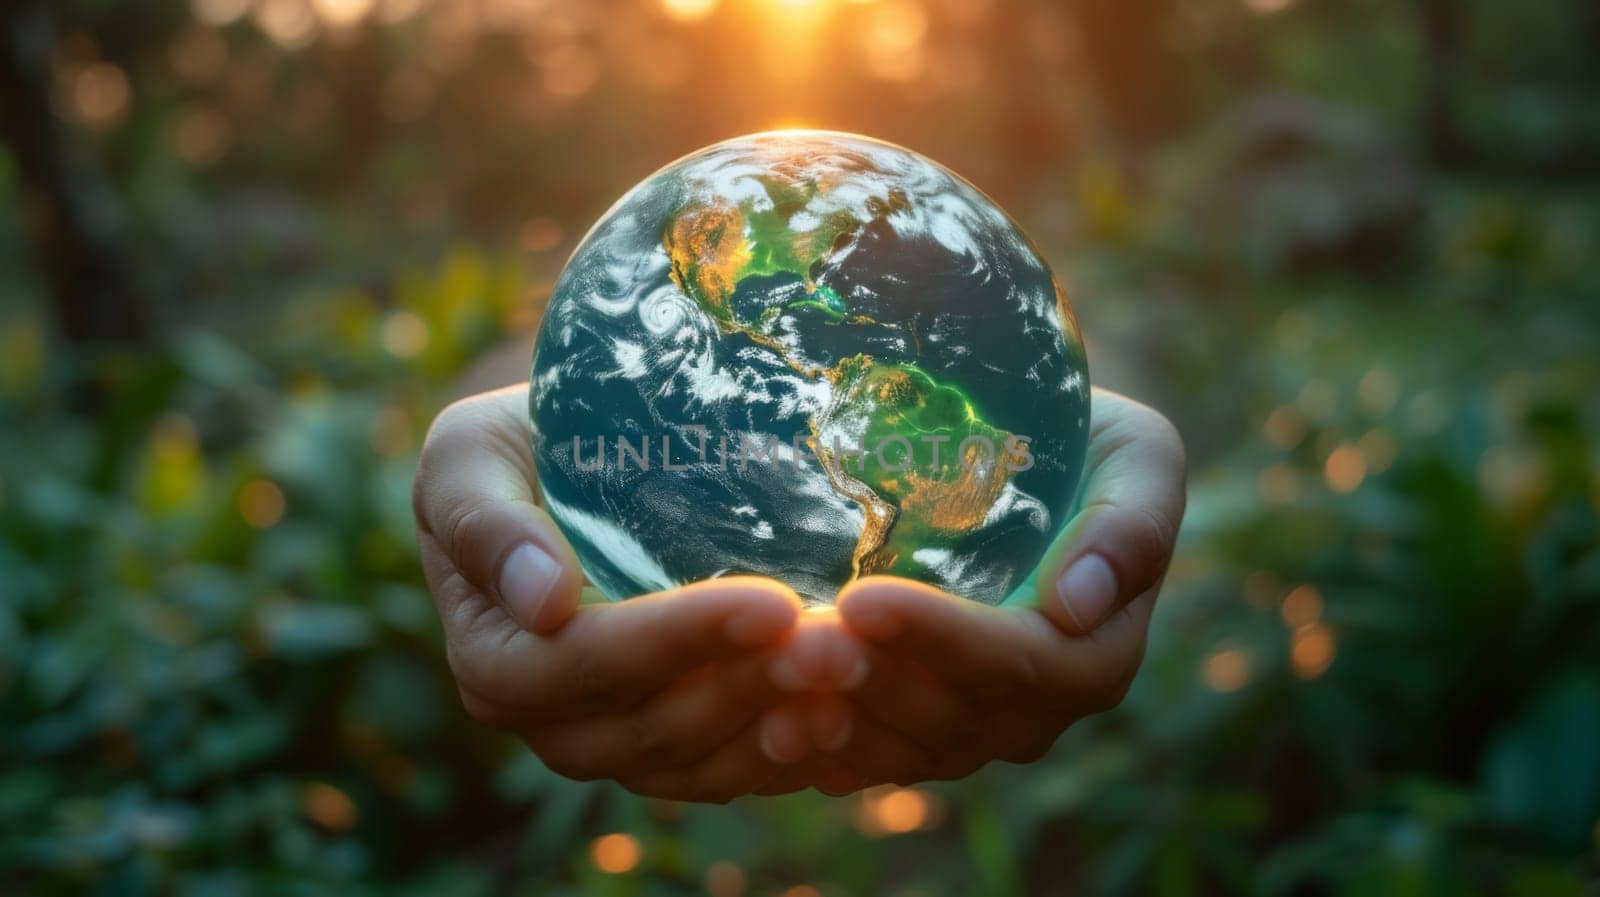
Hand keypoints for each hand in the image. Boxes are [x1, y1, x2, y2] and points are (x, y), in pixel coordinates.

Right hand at [414, 385, 833, 801]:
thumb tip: (541, 602)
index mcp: (492, 657)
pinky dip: (786, 755)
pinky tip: (845, 715)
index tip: (771, 601)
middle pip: (651, 728)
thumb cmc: (512, 448)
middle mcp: (546, 720)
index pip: (585, 665)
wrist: (562, 466)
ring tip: (853, 676)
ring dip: (779, 728)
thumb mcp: (470, 456)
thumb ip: (484, 522)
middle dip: (748, 688)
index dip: (678, 641)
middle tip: (839, 645)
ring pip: (697, 764)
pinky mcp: (670, 747)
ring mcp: (611, 742)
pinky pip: (727, 773)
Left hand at [759, 388, 1186, 790]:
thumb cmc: (1087, 443)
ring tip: (773, 673)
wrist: (1024, 455)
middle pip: (956, 718)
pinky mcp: (918, 729)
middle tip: (798, 640)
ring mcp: (977, 725)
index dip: (943, 640)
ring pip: (906, 748)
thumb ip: (1129, 524)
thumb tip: (1077, 604)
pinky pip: (871, 758)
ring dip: (839, 720)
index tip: (864, 597)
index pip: (1024, 666)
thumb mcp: (1135, 455)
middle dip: (874, 681)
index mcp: (1099, 652)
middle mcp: (1041, 707)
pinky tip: (772, 727)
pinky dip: (823, 748)